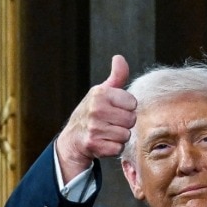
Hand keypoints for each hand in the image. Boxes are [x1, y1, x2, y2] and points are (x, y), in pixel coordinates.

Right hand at [55, 55, 136, 176]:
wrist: (73, 138)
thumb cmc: (93, 112)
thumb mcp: (102, 92)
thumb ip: (116, 77)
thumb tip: (119, 58)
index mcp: (100, 93)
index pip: (133, 103)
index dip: (126, 108)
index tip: (114, 109)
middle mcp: (96, 109)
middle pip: (131, 119)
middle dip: (124, 123)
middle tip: (110, 122)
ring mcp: (94, 127)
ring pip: (126, 134)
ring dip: (119, 136)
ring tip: (106, 132)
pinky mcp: (95, 144)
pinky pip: (119, 148)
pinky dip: (113, 148)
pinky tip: (103, 142)